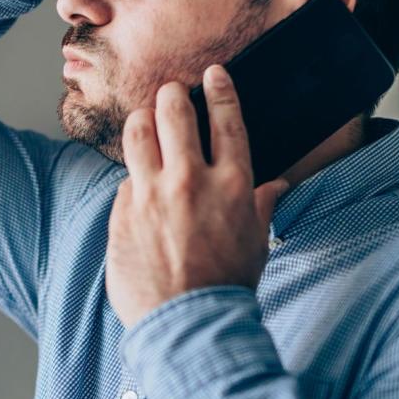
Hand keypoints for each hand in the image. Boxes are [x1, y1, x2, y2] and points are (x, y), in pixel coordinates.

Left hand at [106, 65, 290, 328]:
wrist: (189, 324)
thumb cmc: (228, 285)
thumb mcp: (256, 242)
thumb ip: (261, 205)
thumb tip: (276, 186)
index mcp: (232, 184)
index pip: (225, 118)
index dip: (218, 88)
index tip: (213, 75)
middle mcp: (190, 180)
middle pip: (173, 111)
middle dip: (171, 94)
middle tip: (171, 95)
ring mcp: (151, 195)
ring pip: (137, 132)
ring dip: (142, 120)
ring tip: (146, 122)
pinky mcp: (122, 213)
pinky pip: (125, 179)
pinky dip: (133, 177)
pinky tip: (139, 186)